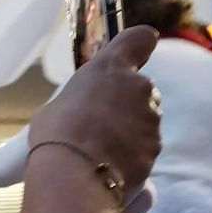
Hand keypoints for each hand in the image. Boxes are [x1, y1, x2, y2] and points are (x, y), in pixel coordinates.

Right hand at [28, 25, 160, 186]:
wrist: (74, 173)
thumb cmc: (56, 132)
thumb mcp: (57, 107)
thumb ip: (79, 101)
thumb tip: (81, 114)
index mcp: (112, 67)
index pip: (140, 39)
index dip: (139, 46)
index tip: (135, 55)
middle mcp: (139, 87)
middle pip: (140, 89)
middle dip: (126, 104)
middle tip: (101, 124)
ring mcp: (151, 120)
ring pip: (145, 121)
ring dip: (130, 131)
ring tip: (103, 151)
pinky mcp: (155, 150)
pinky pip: (144, 149)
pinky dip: (133, 155)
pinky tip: (111, 167)